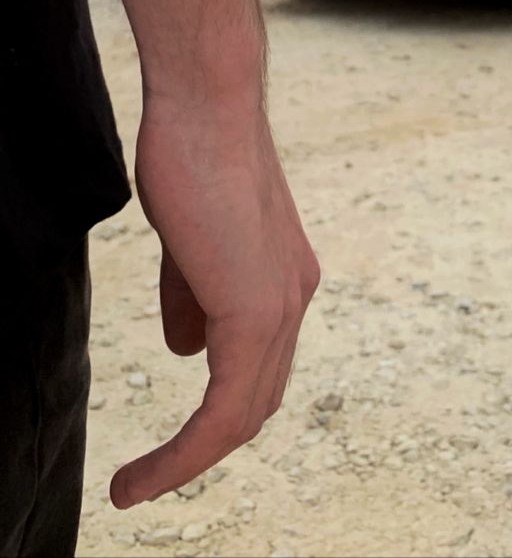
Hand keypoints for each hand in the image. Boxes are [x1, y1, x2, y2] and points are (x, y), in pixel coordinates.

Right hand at [109, 91, 319, 507]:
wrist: (206, 106)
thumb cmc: (193, 155)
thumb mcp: (191, 240)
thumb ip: (192, 296)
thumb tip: (184, 350)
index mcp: (283, 277)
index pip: (257, 363)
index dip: (216, 406)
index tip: (168, 436)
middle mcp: (294, 297)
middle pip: (257, 398)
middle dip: (205, 442)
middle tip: (149, 473)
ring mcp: (281, 307)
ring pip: (243, 415)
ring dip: (188, 462)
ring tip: (135, 487)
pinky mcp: (255, 313)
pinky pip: (224, 411)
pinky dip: (184, 454)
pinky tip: (143, 475)